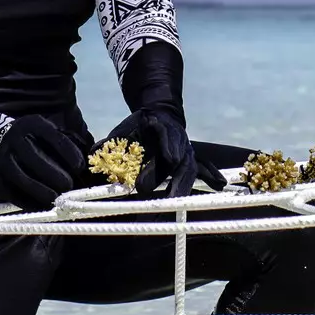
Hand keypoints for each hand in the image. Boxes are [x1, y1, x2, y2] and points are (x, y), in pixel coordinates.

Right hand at [0, 114, 88, 210]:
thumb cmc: (35, 140)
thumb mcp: (48, 133)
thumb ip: (67, 144)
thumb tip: (86, 165)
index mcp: (32, 124)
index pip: (53, 137)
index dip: (68, 153)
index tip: (80, 166)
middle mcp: (14, 139)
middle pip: (34, 158)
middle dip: (54, 175)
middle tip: (68, 185)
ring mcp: (1, 158)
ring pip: (20, 177)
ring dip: (40, 191)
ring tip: (56, 198)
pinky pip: (12, 193)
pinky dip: (28, 202)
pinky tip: (43, 205)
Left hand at [107, 107, 225, 199]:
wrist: (159, 112)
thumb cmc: (138, 125)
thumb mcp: (124, 129)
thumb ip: (110, 142)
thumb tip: (94, 152)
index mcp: (161, 128)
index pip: (167, 137)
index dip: (169, 147)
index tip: (171, 159)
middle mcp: (177, 140)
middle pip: (180, 161)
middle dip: (175, 180)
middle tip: (170, 198)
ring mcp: (186, 150)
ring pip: (190, 168)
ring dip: (185, 186)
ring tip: (180, 202)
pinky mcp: (190, 158)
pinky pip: (203, 167)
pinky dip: (212, 175)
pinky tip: (220, 185)